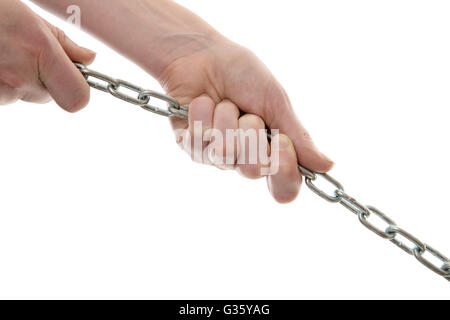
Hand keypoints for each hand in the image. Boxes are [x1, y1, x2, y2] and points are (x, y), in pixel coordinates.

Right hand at [0, 0, 94, 110]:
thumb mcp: (31, 19)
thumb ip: (64, 44)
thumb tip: (89, 59)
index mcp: (39, 51)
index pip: (77, 98)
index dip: (79, 93)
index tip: (75, 84)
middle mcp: (19, 75)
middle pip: (47, 96)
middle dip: (41, 80)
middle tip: (22, 55)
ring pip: (22, 96)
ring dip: (16, 80)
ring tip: (0, 53)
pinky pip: (3, 97)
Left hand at [158, 37, 333, 202]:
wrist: (204, 55)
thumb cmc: (243, 75)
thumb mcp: (276, 102)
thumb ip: (297, 136)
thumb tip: (327, 166)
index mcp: (271, 151)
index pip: (283, 187)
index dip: (284, 171)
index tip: (281, 143)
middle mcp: (244, 159)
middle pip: (252, 172)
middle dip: (251, 134)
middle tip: (248, 112)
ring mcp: (216, 156)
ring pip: (225, 156)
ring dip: (227, 120)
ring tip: (224, 102)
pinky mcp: (191, 147)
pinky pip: (199, 143)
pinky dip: (204, 115)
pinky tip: (202, 102)